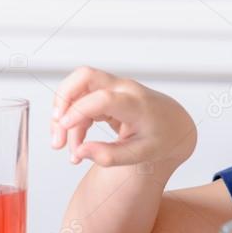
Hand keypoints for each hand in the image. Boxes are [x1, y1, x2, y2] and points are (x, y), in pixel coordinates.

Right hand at [50, 66, 196, 166]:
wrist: (174, 125)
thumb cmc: (161, 138)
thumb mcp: (142, 155)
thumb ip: (111, 156)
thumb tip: (80, 153)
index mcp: (137, 104)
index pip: (104, 98)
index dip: (80, 109)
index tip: (64, 127)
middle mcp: (123, 89)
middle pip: (84, 76)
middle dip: (63, 99)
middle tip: (58, 129)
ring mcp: (113, 87)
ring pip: (77, 87)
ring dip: (63, 114)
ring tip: (63, 146)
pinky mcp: (104, 92)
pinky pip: (80, 99)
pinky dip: (71, 118)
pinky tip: (75, 143)